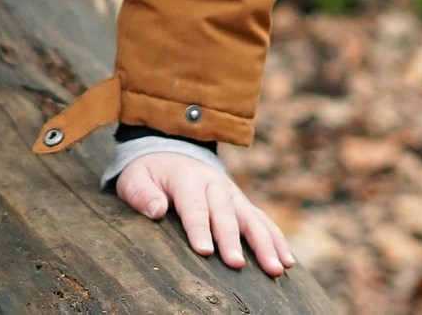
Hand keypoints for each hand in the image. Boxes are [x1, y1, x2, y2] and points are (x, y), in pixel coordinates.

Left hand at [115, 152, 295, 277]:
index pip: (193, 205)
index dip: (199, 228)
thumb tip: (156, 210)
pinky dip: (276, 239)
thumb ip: (141, 193)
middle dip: (232, 239)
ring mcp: (232, 193)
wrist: (170, 152)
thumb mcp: (134, 178)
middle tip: (236, 264)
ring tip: (276, 268)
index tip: (205, 251)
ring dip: (264, 243)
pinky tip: (287, 261)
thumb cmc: (149, 174)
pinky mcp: (242, 203)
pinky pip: (263, 221)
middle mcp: (214, 183)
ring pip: (251, 218)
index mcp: (186, 177)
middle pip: (225, 213)